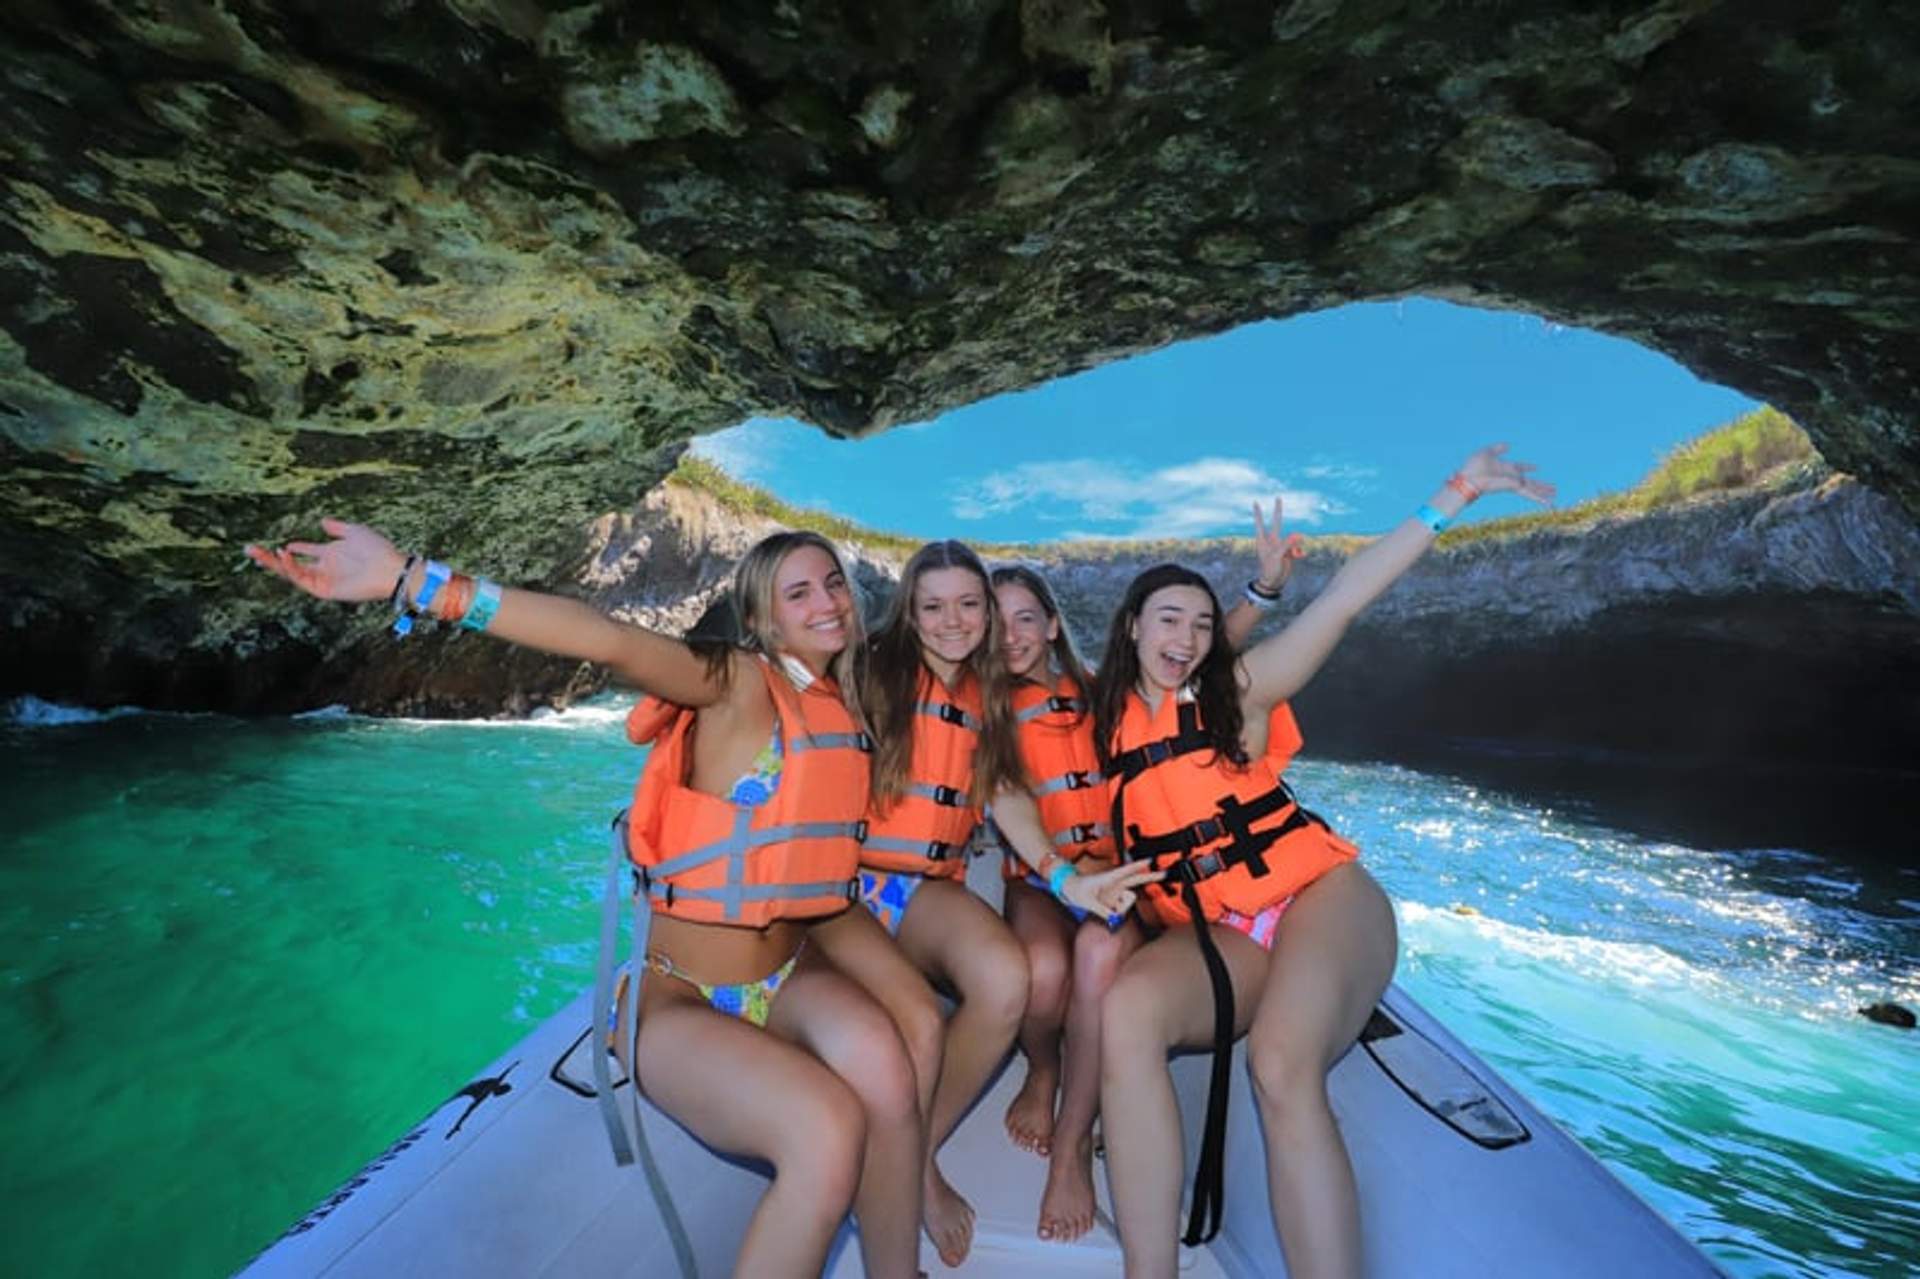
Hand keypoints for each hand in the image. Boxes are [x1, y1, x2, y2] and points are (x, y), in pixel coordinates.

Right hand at [245, 519, 407, 601]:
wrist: (390, 568)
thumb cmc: (377, 549)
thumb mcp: (355, 531)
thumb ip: (337, 528)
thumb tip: (322, 521)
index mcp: (332, 553)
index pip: (307, 552)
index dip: (295, 549)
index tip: (284, 545)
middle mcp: (325, 567)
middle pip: (292, 564)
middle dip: (270, 558)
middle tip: (249, 549)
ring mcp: (324, 579)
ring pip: (291, 573)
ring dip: (273, 563)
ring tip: (256, 552)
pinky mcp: (325, 590)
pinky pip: (302, 580)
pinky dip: (290, 569)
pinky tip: (283, 555)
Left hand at [1061, 859, 1162, 917]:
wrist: (1067, 887)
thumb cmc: (1076, 890)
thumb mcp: (1088, 903)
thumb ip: (1103, 911)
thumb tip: (1116, 918)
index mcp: (1108, 878)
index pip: (1126, 871)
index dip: (1138, 866)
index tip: (1150, 861)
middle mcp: (1114, 883)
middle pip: (1135, 879)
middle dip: (1149, 877)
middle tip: (1164, 874)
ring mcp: (1114, 890)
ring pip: (1127, 900)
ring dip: (1121, 908)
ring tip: (1105, 909)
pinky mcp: (1112, 897)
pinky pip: (1121, 907)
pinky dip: (1117, 912)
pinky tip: (1108, 912)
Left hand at [1251, 498, 1304, 592]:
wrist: (1274, 582)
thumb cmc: (1270, 569)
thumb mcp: (1277, 556)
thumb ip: (1287, 544)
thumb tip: (1298, 534)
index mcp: (1264, 540)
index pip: (1260, 523)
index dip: (1258, 513)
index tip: (1255, 502)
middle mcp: (1272, 541)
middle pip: (1276, 522)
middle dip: (1277, 511)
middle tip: (1278, 498)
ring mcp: (1280, 546)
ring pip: (1291, 537)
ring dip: (1296, 544)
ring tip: (1293, 555)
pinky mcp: (1288, 552)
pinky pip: (1296, 547)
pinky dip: (1299, 551)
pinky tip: (1299, 556)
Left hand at [1457, 444, 1555, 506]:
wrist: (1469, 478)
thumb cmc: (1473, 466)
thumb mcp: (1486, 452)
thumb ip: (1498, 448)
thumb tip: (1508, 445)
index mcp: (1505, 467)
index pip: (1519, 467)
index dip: (1527, 467)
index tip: (1536, 467)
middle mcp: (1511, 477)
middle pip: (1529, 481)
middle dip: (1540, 485)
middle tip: (1552, 488)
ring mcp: (1513, 483)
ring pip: (1532, 489)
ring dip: (1544, 493)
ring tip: (1554, 496)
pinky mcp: (1514, 488)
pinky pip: (1530, 494)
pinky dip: (1540, 498)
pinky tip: (1548, 502)